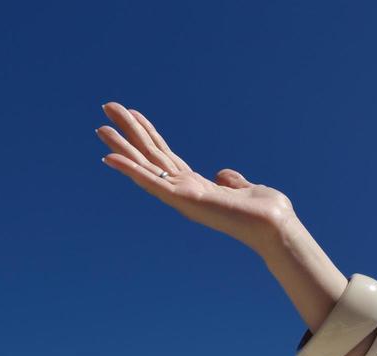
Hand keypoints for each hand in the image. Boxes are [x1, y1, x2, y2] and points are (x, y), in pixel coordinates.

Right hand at [96, 102, 294, 253]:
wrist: (275, 227)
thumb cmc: (265, 213)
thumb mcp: (247, 188)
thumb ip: (232, 180)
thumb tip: (222, 174)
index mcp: (197, 186)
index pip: (166, 157)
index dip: (148, 134)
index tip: (131, 113)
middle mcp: (184, 191)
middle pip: (150, 156)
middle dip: (129, 131)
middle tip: (107, 107)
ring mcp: (182, 196)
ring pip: (145, 166)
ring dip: (122, 147)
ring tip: (101, 127)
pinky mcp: (183, 200)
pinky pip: (151, 182)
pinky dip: (130, 170)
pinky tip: (109, 157)